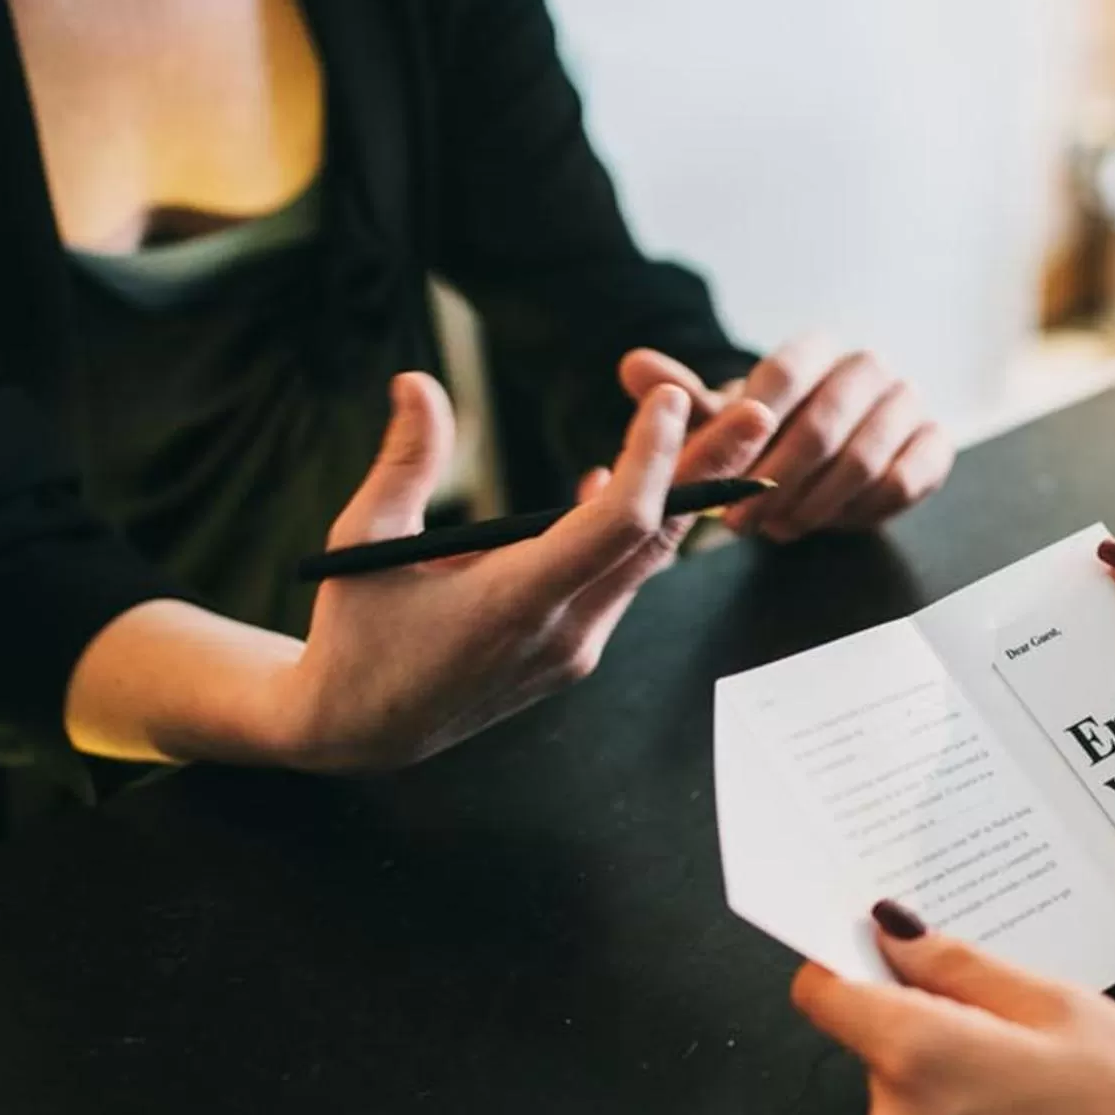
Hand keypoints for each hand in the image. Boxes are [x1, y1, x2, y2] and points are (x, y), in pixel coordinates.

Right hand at [273, 372, 774, 770]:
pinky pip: (621, 580)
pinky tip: (616, 481)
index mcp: (515, 602)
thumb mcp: (365, 542)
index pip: (616, 524)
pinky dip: (636, 529)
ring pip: (647, 562)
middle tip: (757, 412)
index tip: (668, 400)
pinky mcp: (573, 652)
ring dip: (684, 497)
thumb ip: (403, 462)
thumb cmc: (357, 635)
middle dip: (710, 472)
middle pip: (656, 539)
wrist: (362, 732)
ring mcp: (575, 647)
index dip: (653, 459)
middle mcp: (563, 630)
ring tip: (722, 435)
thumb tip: (418, 381)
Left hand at [620, 337, 951, 541]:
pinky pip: (904, 482)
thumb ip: (682, 399)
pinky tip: (826, 522)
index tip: (724, 473)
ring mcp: (908, 403)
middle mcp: (868, 367)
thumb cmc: (766, 439)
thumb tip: (633, 366)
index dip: (753, 427)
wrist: (826, 464)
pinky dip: (860, 511)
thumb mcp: (721, 423)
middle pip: (826, 424)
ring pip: (865, 459)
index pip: (786, 372)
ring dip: (815, 504)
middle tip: (740, 523)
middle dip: (777, 483)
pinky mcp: (935, 445)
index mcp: (815, 348)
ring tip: (778, 528)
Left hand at [792, 907, 1114, 1114]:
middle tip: (1029, 1018)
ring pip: (919, 1099)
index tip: (889, 942)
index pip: (824, 993)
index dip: (849, 957)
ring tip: (1061, 1081)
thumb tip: (896, 935)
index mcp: (919, 1059)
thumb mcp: (1067, 1008)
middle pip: (880, 1045)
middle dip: (938, 1020)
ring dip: (965, 1078)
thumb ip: (965, 968)